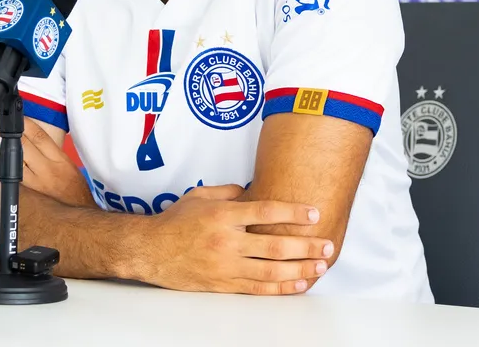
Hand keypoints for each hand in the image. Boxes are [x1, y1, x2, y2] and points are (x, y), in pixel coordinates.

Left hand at [0, 119, 95, 208]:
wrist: (79, 225)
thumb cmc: (74, 196)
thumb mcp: (68, 168)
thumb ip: (50, 152)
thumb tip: (27, 136)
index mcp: (59, 160)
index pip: (37, 134)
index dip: (20, 121)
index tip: (8, 115)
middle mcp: (46, 170)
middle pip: (19, 143)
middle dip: (0, 130)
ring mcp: (33, 184)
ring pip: (7, 157)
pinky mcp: (22, 197)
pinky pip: (1, 177)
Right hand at [137, 185, 333, 294]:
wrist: (150, 251)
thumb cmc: (174, 222)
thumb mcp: (198, 196)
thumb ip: (227, 192)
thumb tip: (251, 190)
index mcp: (222, 215)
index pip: (265, 212)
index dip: (292, 213)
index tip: (312, 213)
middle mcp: (226, 241)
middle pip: (275, 245)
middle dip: (306, 246)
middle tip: (327, 245)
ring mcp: (226, 265)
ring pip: (271, 271)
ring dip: (300, 269)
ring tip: (320, 265)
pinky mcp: (223, 284)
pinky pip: (258, 288)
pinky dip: (281, 288)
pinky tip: (298, 284)